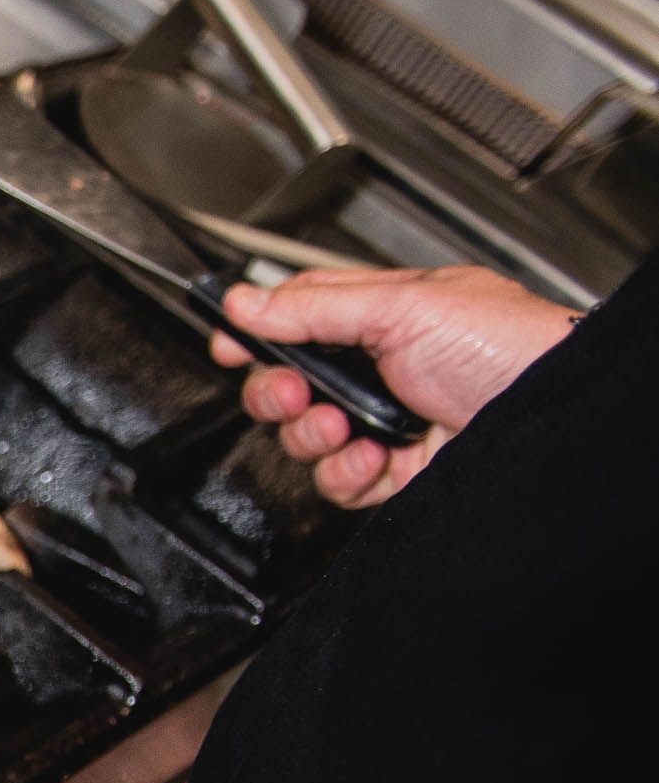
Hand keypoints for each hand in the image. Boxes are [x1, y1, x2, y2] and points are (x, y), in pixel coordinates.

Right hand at [210, 265, 575, 508]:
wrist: (552, 414)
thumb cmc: (508, 346)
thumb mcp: (404, 307)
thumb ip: (315, 305)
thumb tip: (244, 302)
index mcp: (384, 314)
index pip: (299, 316)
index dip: (257, 330)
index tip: (229, 344)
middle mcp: (381, 367)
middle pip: (290, 383)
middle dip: (277, 393)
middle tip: (292, 392)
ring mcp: (387, 420)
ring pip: (307, 437)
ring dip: (310, 437)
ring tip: (340, 428)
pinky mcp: (395, 469)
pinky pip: (339, 480)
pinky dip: (344, 474)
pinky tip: (370, 457)